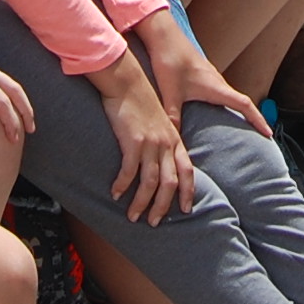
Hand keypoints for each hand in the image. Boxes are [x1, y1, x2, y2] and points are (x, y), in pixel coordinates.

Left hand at [0, 18, 33, 145]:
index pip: (1, 101)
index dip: (9, 121)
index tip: (13, 139)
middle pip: (14, 89)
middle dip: (25, 109)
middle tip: (32, 129)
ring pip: (8, 82)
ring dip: (19, 100)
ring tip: (23, 117)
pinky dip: (8, 91)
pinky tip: (2, 98)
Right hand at [93, 48, 194, 223]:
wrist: (127, 81)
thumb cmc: (140, 101)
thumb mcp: (159, 121)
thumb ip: (162, 140)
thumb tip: (160, 159)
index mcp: (174, 140)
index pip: (188, 171)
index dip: (188, 192)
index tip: (186, 210)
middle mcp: (166, 144)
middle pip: (170, 184)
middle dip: (163, 206)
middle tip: (154, 223)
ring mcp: (150, 143)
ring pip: (150, 182)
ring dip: (141, 203)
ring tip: (133, 216)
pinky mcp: (133, 141)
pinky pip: (129, 171)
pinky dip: (122, 185)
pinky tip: (115, 193)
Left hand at [140, 10, 268, 138]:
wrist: (165, 36)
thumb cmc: (170, 60)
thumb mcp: (170, 93)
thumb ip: (173, 117)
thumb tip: (173, 140)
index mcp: (216, 88)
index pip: (245, 105)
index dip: (258, 120)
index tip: (269, 133)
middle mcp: (218, 82)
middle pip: (242, 102)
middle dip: (253, 119)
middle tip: (261, 136)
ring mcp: (211, 77)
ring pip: (231, 96)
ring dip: (239, 111)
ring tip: (241, 127)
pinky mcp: (203, 74)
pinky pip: (221, 92)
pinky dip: (226, 103)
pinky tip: (215, 110)